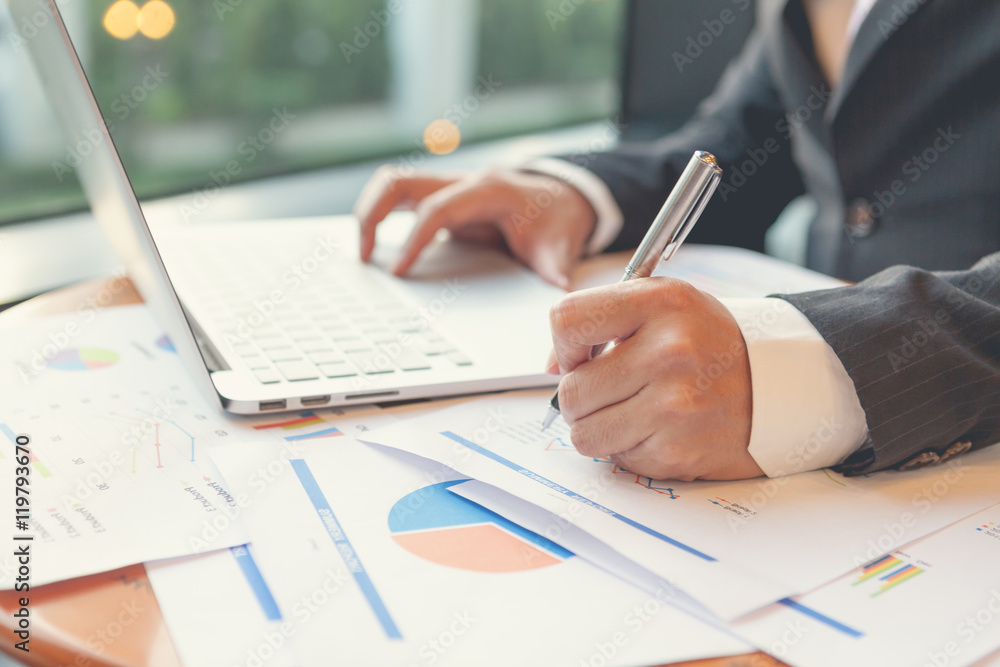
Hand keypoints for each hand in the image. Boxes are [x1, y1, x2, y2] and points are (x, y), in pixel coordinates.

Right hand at [353, 166, 597, 288]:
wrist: (561, 199)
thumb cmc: (556, 221)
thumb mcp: (559, 246)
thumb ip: (554, 268)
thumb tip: (558, 291)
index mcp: (488, 190)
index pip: (437, 209)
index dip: (414, 239)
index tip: (398, 271)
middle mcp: (462, 181)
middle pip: (400, 182)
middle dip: (373, 214)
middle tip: (364, 257)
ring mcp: (448, 186)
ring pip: (392, 183)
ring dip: (369, 211)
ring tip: (363, 254)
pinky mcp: (440, 198)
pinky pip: (399, 197)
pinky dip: (380, 215)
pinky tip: (377, 248)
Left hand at [547, 278, 762, 480]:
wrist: (782, 387)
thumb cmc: (712, 344)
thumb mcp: (666, 305)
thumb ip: (604, 319)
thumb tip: (552, 366)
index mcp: (661, 304)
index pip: (569, 320)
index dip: (564, 345)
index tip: (580, 356)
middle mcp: (669, 352)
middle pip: (571, 390)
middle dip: (580, 396)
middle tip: (610, 391)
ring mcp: (674, 406)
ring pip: (584, 432)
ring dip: (598, 427)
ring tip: (629, 412)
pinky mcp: (678, 450)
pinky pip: (617, 457)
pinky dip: (628, 448)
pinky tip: (658, 430)